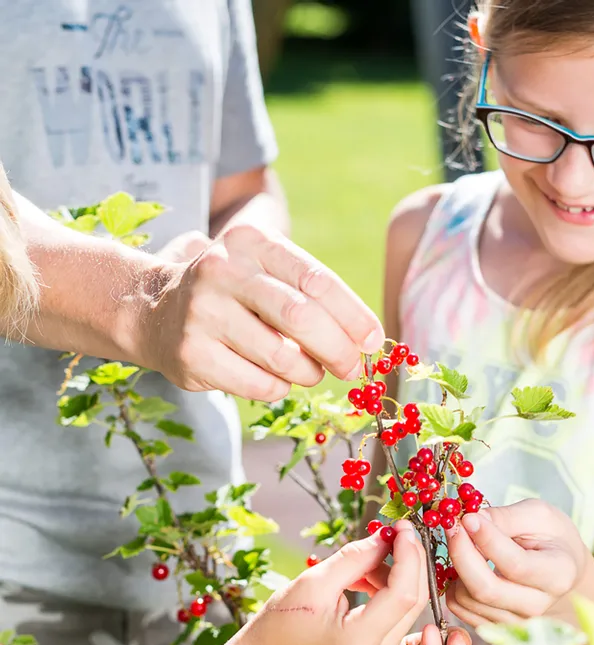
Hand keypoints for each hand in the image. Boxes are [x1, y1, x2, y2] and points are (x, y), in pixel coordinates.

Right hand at [143, 224, 383, 399]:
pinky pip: (259, 385)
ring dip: (309, 373)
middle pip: (300, 318)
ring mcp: (202, 313)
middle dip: (338, 350)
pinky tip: (276, 379)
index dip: (353, 316)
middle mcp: (222, 271)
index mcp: (250, 241)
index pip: (317, 280)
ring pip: (282, 358)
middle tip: (353, 368)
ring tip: (311, 372)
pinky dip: (280, 388)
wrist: (154, 311)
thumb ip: (312, 294)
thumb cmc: (232, 293)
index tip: (374, 341)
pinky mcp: (192, 354)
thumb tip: (366, 340)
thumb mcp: (265, 271)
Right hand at [211, 520, 427, 644]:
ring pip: (409, 606)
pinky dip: (389, 589)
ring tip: (364, 560)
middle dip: (410, 560)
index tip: (402, 526)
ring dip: (397, 574)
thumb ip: (356, 558)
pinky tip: (365, 578)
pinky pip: (397, 615)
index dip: (409, 555)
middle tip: (395, 531)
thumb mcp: (314, 582)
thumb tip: (389, 535)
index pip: (404, 593)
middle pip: (414, 599)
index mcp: (361, 640)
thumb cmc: (281, 624)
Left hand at [444, 500, 588, 626]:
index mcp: (557, 575)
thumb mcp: (538, 515)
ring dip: (456, 567)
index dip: (486, 540)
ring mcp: (516, 622)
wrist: (562, 568)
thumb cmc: (552, 537)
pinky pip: (460, 609)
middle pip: (486, 589)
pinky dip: (453, 584)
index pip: (514, 564)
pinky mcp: (495, 627)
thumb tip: (470, 522)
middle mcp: (538, 605)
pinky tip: (467, 566)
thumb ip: (505, 518)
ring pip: (468, 600)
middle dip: (461, 554)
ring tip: (466, 544)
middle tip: (454, 527)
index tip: (469, 518)